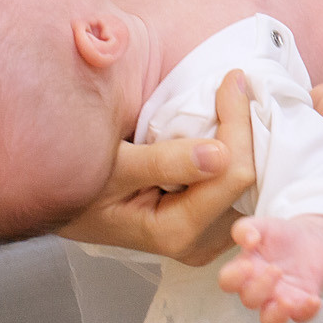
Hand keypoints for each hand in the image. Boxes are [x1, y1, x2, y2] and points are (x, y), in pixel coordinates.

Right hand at [59, 70, 258, 263]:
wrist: (69, 205)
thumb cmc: (81, 187)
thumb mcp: (111, 168)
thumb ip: (161, 162)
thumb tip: (219, 154)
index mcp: (176, 233)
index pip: (234, 174)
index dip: (238, 122)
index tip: (232, 78)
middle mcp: (200, 243)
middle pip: (252, 181)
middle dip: (253, 132)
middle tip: (241, 85)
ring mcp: (207, 237)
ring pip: (253, 185)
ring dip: (250, 142)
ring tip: (240, 100)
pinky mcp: (210, 225)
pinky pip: (241, 188)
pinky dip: (240, 153)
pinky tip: (233, 126)